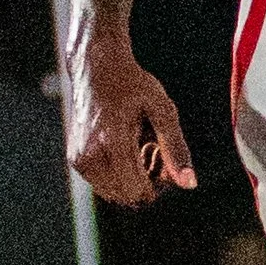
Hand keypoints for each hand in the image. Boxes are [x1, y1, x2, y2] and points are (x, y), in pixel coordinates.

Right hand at [69, 40, 195, 204]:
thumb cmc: (133, 85)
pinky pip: (104, 184)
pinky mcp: (75, 160)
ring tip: (136, 144)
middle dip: (147, 181)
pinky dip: (118, 174)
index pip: (139, 192)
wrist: (95, 67)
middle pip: (129, 197)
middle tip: (150, 146)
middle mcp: (90, 157)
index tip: (160, 150)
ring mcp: (79, 160)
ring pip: (116, 194)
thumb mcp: (163, 111)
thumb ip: (176, 149)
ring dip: (132, 179)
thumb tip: (190, 184)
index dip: (159, 181)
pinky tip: (124, 146)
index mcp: (112, 145)